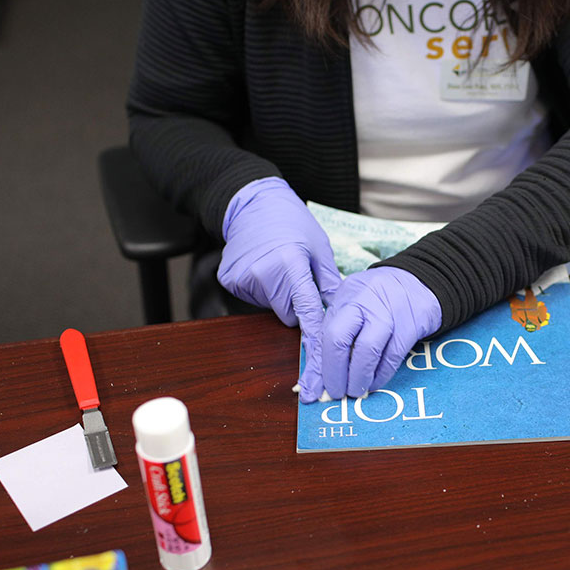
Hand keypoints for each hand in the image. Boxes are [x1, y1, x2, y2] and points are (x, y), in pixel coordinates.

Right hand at [217, 177, 341, 358]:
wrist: (252, 203)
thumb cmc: (292, 222)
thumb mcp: (318, 247)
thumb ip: (328, 282)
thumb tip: (339, 311)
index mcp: (290, 264)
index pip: (306, 310)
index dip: (316, 337)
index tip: (320, 365)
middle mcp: (264, 274)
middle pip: (288, 314)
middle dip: (296, 303)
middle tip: (296, 276)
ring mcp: (243, 279)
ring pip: (271, 307)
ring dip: (279, 295)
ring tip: (277, 265)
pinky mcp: (230, 281)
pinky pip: (254, 298)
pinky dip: (261, 289)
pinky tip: (262, 266)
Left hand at [301, 266, 440, 401]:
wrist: (419, 283)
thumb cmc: (380, 299)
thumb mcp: (354, 304)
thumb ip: (337, 331)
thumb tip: (319, 375)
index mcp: (346, 296)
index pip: (325, 333)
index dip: (318, 366)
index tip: (314, 389)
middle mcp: (364, 302)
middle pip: (338, 339)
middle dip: (334, 372)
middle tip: (335, 392)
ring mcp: (388, 313)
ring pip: (367, 351)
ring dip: (358, 378)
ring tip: (355, 391)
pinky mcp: (409, 326)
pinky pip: (391, 357)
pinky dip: (380, 375)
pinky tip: (374, 383)